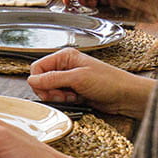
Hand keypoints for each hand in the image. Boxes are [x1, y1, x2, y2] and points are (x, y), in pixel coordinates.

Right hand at [27, 48, 153, 116]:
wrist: (126, 96)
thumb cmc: (109, 82)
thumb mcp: (78, 78)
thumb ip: (52, 79)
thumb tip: (31, 80)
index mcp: (65, 56)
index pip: (37, 67)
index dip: (39, 81)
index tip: (47, 90)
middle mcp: (65, 66)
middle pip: (42, 80)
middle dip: (49, 90)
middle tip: (63, 95)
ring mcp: (69, 78)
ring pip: (50, 90)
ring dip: (58, 97)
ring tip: (73, 96)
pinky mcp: (74, 90)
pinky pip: (60, 97)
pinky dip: (66, 101)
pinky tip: (77, 99)